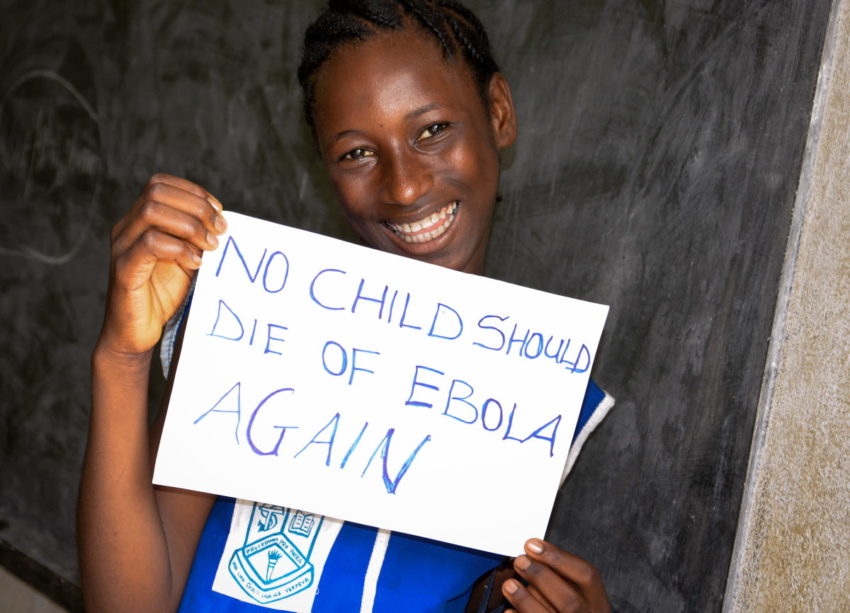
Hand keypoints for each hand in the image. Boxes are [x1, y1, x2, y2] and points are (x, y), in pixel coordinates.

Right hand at [98, 173, 225, 359]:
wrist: (138, 335)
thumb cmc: (164, 296)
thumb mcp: (187, 258)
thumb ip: (197, 238)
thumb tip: (223, 222)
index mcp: (139, 221)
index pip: (161, 183)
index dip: (194, 192)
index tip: (219, 214)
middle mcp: (126, 228)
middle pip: (157, 191)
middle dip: (197, 207)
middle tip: (220, 232)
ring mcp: (122, 247)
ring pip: (152, 211)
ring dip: (190, 226)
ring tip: (210, 248)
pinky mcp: (124, 269)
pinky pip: (150, 243)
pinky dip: (179, 249)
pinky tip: (195, 264)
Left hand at [501, 539, 610, 612]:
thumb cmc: (570, 612)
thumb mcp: (578, 595)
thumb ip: (560, 579)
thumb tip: (531, 556)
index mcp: (598, 605)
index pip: (588, 576)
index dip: (559, 558)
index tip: (532, 545)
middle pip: (570, 601)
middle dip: (541, 577)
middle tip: (520, 561)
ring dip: (526, 599)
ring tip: (509, 585)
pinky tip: (509, 611)